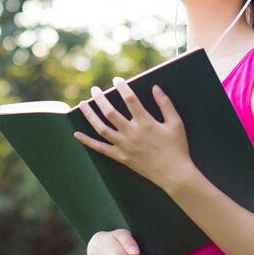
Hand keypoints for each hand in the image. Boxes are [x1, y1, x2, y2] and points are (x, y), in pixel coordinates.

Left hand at [73, 77, 195, 191]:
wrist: (174, 174)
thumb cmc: (177, 147)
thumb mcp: (176, 123)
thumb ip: (165, 104)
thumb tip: (155, 87)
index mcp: (146, 123)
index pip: (130, 100)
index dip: (122, 88)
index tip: (116, 80)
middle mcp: (132, 133)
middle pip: (110, 112)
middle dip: (101, 99)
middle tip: (95, 89)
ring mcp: (124, 146)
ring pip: (101, 128)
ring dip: (90, 115)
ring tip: (82, 104)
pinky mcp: (120, 157)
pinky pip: (100, 148)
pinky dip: (87, 141)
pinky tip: (77, 134)